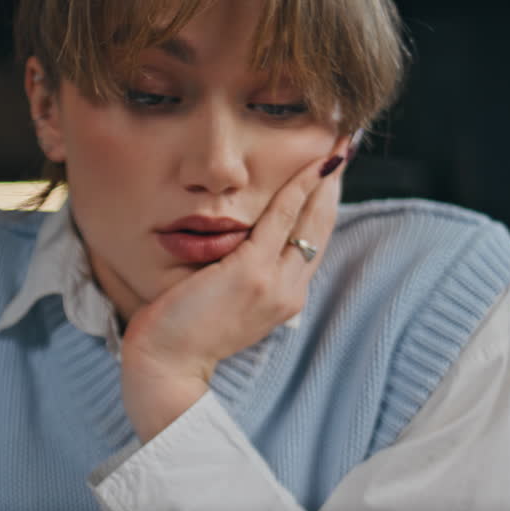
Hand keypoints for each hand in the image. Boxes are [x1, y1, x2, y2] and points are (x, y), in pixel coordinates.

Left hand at [120, 148, 348, 442]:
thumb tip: (240, 244)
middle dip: (334, 186)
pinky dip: (298, 189)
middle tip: (343, 147)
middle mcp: (288, 292)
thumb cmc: (183, 332)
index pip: (312, 244)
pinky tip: (309, 166)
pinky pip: (281, 220)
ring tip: (335, 145)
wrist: (166, 365)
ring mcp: (273, 283)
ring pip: (309, 221)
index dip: (324, 207)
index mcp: (284, 300)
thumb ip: (240, 275)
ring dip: (324, 179)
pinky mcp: (252, 273)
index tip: (330, 174)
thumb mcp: (223, 302)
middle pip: (321, 229)